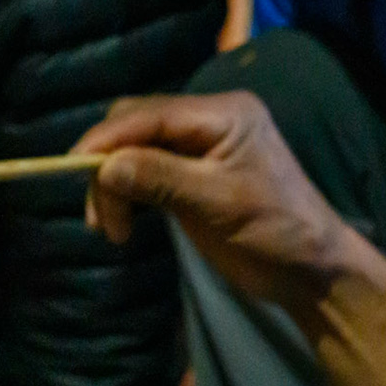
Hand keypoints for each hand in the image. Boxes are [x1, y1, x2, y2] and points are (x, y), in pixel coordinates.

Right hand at [77, 96, 385, 385]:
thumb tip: (105, 166)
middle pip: (136, 126)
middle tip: (104, 218)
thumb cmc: (277, 232)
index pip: (149, 114)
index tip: (73, 169)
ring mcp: (202, 146)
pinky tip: (125, 221)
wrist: (313, 272)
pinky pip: (147, 168)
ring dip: (115, 184)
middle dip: (108, 166)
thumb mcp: (219, 203)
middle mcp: (209, 120)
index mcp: (223, 113)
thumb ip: (161, 178)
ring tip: (114, 231)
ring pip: (136, 149)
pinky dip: (128, 191)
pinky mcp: (195, 174)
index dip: (106, 139)